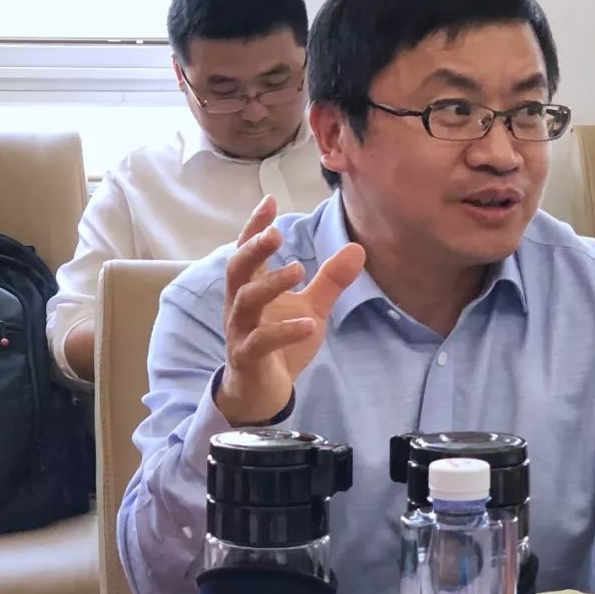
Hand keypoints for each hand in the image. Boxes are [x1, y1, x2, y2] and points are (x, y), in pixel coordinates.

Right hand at [215, 196, 364, 425]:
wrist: (263, 392)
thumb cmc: (281, 344)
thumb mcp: (312, 307)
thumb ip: (331, 280)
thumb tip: (357, 248)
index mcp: (252, 288)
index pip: (248, 251)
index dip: (255, 226)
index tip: (269, 201)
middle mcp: (240, 306)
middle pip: (237, 270)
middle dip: (253, 249)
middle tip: (275, 233)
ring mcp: (241, 332)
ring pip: (245, 302)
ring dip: (271, 284)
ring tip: (298, 270)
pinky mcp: (248, 358)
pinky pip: (261, 342)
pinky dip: (284, 331)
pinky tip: (308, 324)